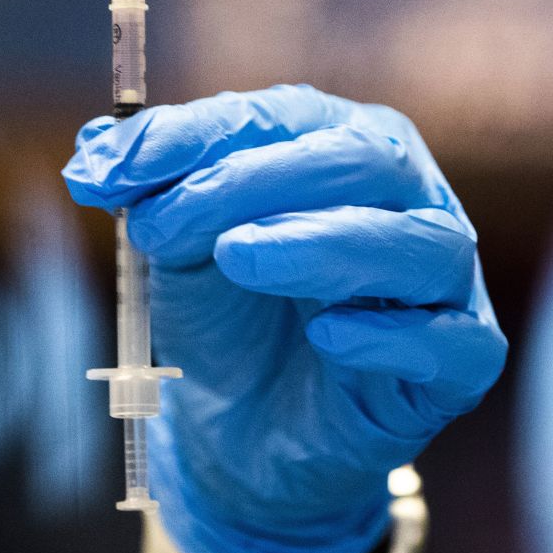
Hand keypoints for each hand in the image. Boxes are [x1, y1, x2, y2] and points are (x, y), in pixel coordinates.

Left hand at [63, 85, 506, 552]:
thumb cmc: (227, 321)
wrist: (240, 436)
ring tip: (240, 257)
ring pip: (422, 243)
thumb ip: (148, 186)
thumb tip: (94, 143)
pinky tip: (328, 337)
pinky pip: (454, 342)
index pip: (286, 117)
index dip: (198, 134)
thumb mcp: (178, 245)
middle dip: (258, 180)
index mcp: (345, 149)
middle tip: (169, 223)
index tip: (112, 169)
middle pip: (364, 161)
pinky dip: (392, 335)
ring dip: (326, 243)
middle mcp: (410, 202)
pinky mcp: (458, 365)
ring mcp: (443, 283)